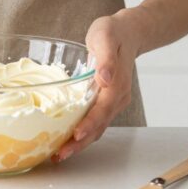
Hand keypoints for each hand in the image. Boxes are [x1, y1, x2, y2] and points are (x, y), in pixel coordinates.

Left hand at [53, 10, 140, 162]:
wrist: (128, 33)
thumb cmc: (114, 33)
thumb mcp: (106, 36)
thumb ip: (106, 58)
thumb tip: (105, 77)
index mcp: (116, 85)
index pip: (102, 110)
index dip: (89, 125)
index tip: (76, 136)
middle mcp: (117, 98)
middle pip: (99, 126)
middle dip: (79, 143)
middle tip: (59, 155)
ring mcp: (113, 102)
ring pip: (97, 128)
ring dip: (79, 143)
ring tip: (59, 154)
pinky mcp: (106, 102)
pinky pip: (95, 122)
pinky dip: (82, 134)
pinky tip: (66, 139)